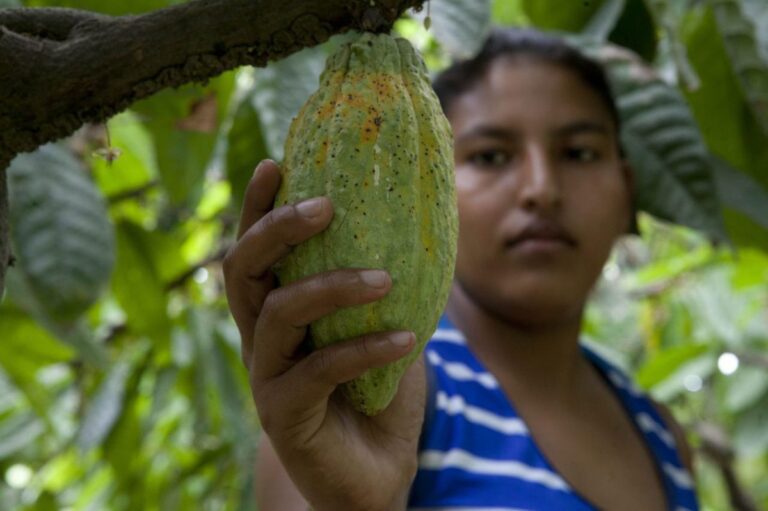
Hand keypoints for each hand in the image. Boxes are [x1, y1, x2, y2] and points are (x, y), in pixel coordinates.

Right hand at [223, 160, 425, 510]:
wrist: (376, 476)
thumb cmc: (378, 398)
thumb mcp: (384, 329)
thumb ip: (387, 287)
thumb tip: (424, 227)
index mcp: (277, 314)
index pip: (254, 250)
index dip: (258, 207)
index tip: (278, 162)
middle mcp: (260, 340)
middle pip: (243, 270)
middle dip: (277, 229)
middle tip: (324, 205)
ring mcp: (267, 377)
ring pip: (278, 313)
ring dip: (332, 286)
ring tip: (386, 279)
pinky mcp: (284, 413)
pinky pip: (319, 368)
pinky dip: (365, 348)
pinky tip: (407, 338)